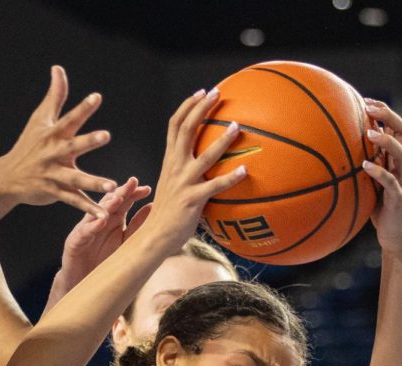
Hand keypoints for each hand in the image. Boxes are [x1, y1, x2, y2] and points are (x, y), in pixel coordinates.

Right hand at [0, 66, 118, 218]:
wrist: (8, 177)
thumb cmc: (28, 145)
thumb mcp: (40, 119)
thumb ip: (55, 95)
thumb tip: (58, 68)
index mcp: (53, 134)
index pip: (70, 118)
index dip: (83, 108)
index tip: (97, 97)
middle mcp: (54, 154)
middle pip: (73, 146)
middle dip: (89, 141)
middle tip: (105, 135)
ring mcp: (54, 174)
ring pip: (76, 179)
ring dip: (93, 182)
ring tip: (111, 186)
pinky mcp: (54, 192)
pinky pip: (74, 201)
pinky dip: (88, 209)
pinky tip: (103, 215)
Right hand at [60, 177, 152, 286]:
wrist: (84, 282)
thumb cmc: (105, 261)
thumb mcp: (125, 242)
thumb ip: (137, 226)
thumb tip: (153, 207)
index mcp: (112, 219)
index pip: (124, 202)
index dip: (133, 194)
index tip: (147, 189)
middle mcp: (98, 220)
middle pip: (109, 203)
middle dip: (121, 193)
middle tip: (132, 183)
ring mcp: (85, 229)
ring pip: (95, 214)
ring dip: (106, 206)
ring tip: (118, 198)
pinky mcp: (74, 242)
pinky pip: (84, 233)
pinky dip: (92, 227)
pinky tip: (101, 222)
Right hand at [139, 87, 249, 252]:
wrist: (155, 236)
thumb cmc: (167, 213)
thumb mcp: (173, 184)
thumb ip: (185, 171)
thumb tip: (205, 162)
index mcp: (170, 161)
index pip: (175, 125)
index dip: (188, 106)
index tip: (201, 92)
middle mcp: (175, 167)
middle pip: (186, 129)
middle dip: (201, 108)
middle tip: (217, 94)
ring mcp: (184, 182)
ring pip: (205, 156)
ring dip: (222, 140)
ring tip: (237, 126)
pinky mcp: (193, 199)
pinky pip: (215, 186)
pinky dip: (231, 178)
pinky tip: (246, 171)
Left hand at [362, 100, 401, 260]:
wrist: (396, 239)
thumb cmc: (380, 212)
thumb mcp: (370, 186)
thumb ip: (363, 170)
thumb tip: (338, 156)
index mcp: (396, 162)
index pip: (397, 129)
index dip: (384, 113)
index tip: (365, 101)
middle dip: (389, 116)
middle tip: (370, 107)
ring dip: (386, 142)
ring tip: (370, 133)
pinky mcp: (398, 199)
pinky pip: (390, 182)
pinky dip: (379, 172)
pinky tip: (365, 166)